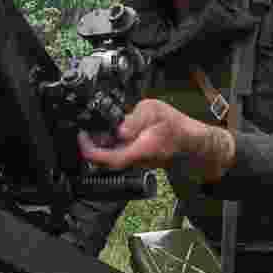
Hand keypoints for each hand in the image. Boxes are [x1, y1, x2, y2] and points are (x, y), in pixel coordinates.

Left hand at [77, 99, 235, 182]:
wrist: (190, 141)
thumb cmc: (175, 126)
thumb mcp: (155, 111)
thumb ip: (136, 119)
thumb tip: (120, 129)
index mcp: (139, 150)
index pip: (109, 159)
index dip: (91, 151)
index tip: (82, 137)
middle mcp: (135, 160)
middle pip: (105, 160)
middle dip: (91, 146)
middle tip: (84, 132)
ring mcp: (135, 161)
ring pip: (111, 157)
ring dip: (100, 145)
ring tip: (95, 130)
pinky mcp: (136, 159)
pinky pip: (117, 154)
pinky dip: (109, 145)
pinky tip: (109, 133)